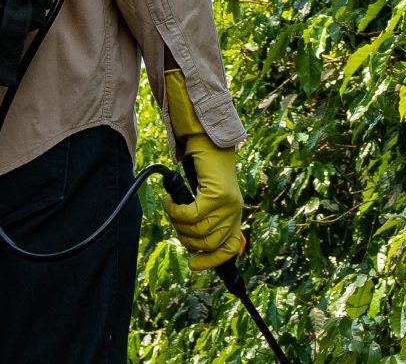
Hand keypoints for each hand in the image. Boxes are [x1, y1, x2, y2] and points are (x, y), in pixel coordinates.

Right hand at [161, 69, 245, 270]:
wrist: (208, 139)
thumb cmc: (204, 169)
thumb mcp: (206, 199)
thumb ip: (204, 220)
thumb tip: (194, 247)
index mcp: (234, 215)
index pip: (228, 250)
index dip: (211, 262)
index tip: (194, 265)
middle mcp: (235, 211)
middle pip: (207, 244)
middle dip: (187, 239)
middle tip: (177, 223)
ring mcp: (227, 204)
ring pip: (197, 231)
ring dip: (178, 223)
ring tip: (173, 208)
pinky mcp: (217, 194)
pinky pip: (191, 215)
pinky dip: (175, 211)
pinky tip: (170, 201)